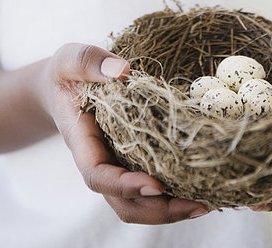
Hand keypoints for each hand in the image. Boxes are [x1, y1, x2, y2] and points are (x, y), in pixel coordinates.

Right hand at [39, 43, 208, 223]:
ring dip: (172, 207)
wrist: (65, 86)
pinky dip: (175, 189)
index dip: (124, 186)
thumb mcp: (70, 60)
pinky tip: (203, 184)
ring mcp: (119, 162)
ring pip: (141, 201)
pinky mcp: (135, 156)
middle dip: (159, 210)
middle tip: (197, 204)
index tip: (155, 184)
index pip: (98, 175)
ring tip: (206, 201)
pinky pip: (153, 181)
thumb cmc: (66, 74)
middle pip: (124, 203)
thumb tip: (122, 71)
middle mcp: (102, 160)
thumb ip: (88, 62)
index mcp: (82, 142)